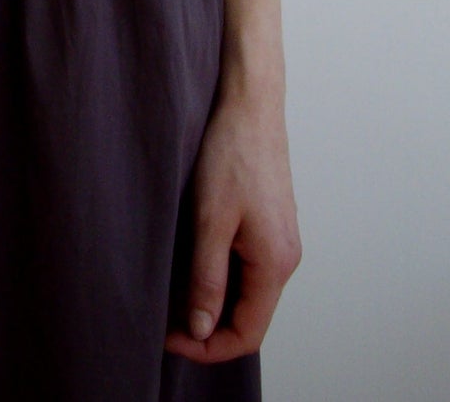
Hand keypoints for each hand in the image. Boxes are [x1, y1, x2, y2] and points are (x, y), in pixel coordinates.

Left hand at [164, 72, 301, 363]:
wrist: (249, 102)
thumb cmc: (231, 152)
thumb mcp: (210, 220)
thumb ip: (207, 278)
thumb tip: (202, 330)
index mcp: (275, 263)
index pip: (247, 333)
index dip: (207, 347)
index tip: (168, 337)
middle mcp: (285, 257)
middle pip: (249, 316)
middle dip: (208, 328)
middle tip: (164, 319)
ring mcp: (280, 239)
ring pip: (247, 292)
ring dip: (213, 301)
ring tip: (173, 292)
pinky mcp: (270, 223)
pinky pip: (248, 267)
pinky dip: (221, 276)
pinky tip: (192, 262)